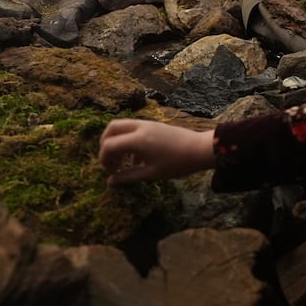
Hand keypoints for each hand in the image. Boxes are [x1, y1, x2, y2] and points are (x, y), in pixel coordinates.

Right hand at [99, 119, 215, 185]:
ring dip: (117, 141)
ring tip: (122, 162)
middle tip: (110, 162)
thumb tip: (110, 182)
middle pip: (111, 128)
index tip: (110, 173)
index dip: (104, 159)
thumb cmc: (177, 164)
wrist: (201, 149)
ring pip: (122, 126)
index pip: (109, 145)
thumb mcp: (151, 173)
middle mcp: (139, 127)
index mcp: (136, 140)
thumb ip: (128, 177)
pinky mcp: (154, 125)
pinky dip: (128, 140)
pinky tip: (136, 159)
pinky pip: (133, 128)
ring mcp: (147, 124)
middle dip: (105, 144)